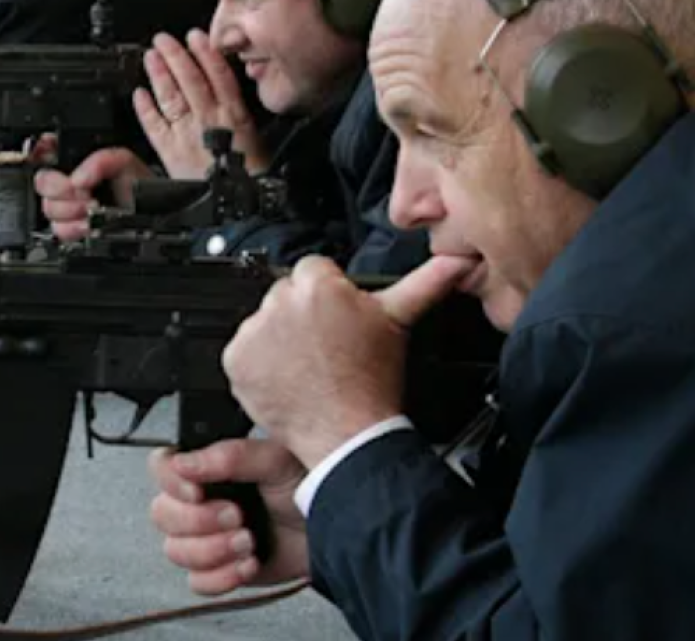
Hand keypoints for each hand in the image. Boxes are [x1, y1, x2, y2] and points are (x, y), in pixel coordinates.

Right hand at [30, 135, 153, 240]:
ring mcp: (66, 206)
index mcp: (74, 160)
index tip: (54, 162)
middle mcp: (66, 182)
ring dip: (71, 209)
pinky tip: (88, 223)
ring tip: (92, 207)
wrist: (150, 213)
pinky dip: (73, 227)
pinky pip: (58, 230)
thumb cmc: (138, 184)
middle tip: (84, 191)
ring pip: (49, 208)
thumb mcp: (122, 160)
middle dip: (62, 189)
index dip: (42, 155)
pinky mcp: (71, 229)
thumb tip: (76, 179)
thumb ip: (99, 161)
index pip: (42, 152)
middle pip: (42, 183)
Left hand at [136, 31, 267, 177]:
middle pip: (190, 80)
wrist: (239, 209)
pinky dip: (145, 108)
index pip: (218, 75)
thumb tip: (232, 101)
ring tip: (151, 56)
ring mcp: (188, 134)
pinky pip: (155, 125)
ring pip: (172, 96)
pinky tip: (139, 95)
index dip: (205, 53)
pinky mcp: (171, 152)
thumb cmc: (252, 181)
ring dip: (159, 74)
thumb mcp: (259, 143)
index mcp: (235, 116)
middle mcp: (209, 121)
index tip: (196, 37)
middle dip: (176, 56)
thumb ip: (241, 118)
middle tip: (163, 39)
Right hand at [148, 439, 308, 593]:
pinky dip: (222, 577)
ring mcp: (207, 537)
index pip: (162, 468)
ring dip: (212, 550)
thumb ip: (228, 457)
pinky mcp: (220, 569)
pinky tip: (248, 563)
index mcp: (208, 468)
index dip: (171, 482)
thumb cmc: (309, 489)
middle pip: (162, 514)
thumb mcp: (274, 460)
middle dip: (198, 521)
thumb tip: (183, 462)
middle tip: (236, 515)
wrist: (337, 532)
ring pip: (175, 551)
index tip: (197, 492)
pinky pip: (197, 582)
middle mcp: (201, 502)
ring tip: (248, 541)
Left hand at [223, 255, 472, 467]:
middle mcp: (282, 303)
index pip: (314, 269)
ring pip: (264, 320)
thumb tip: (457, 260)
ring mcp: (256, 332)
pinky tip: (287, 376)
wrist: (348, 433)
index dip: (329, 295)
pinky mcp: (237, 360)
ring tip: (308, 363)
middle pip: (287, 293)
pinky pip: (243, 350)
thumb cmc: (374, 381)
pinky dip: (258, 363)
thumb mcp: (399, 320)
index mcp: (320, 285)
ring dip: (279, 337)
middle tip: (325, 344)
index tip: (337, 320)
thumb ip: (427, 281)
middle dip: (302, 313)